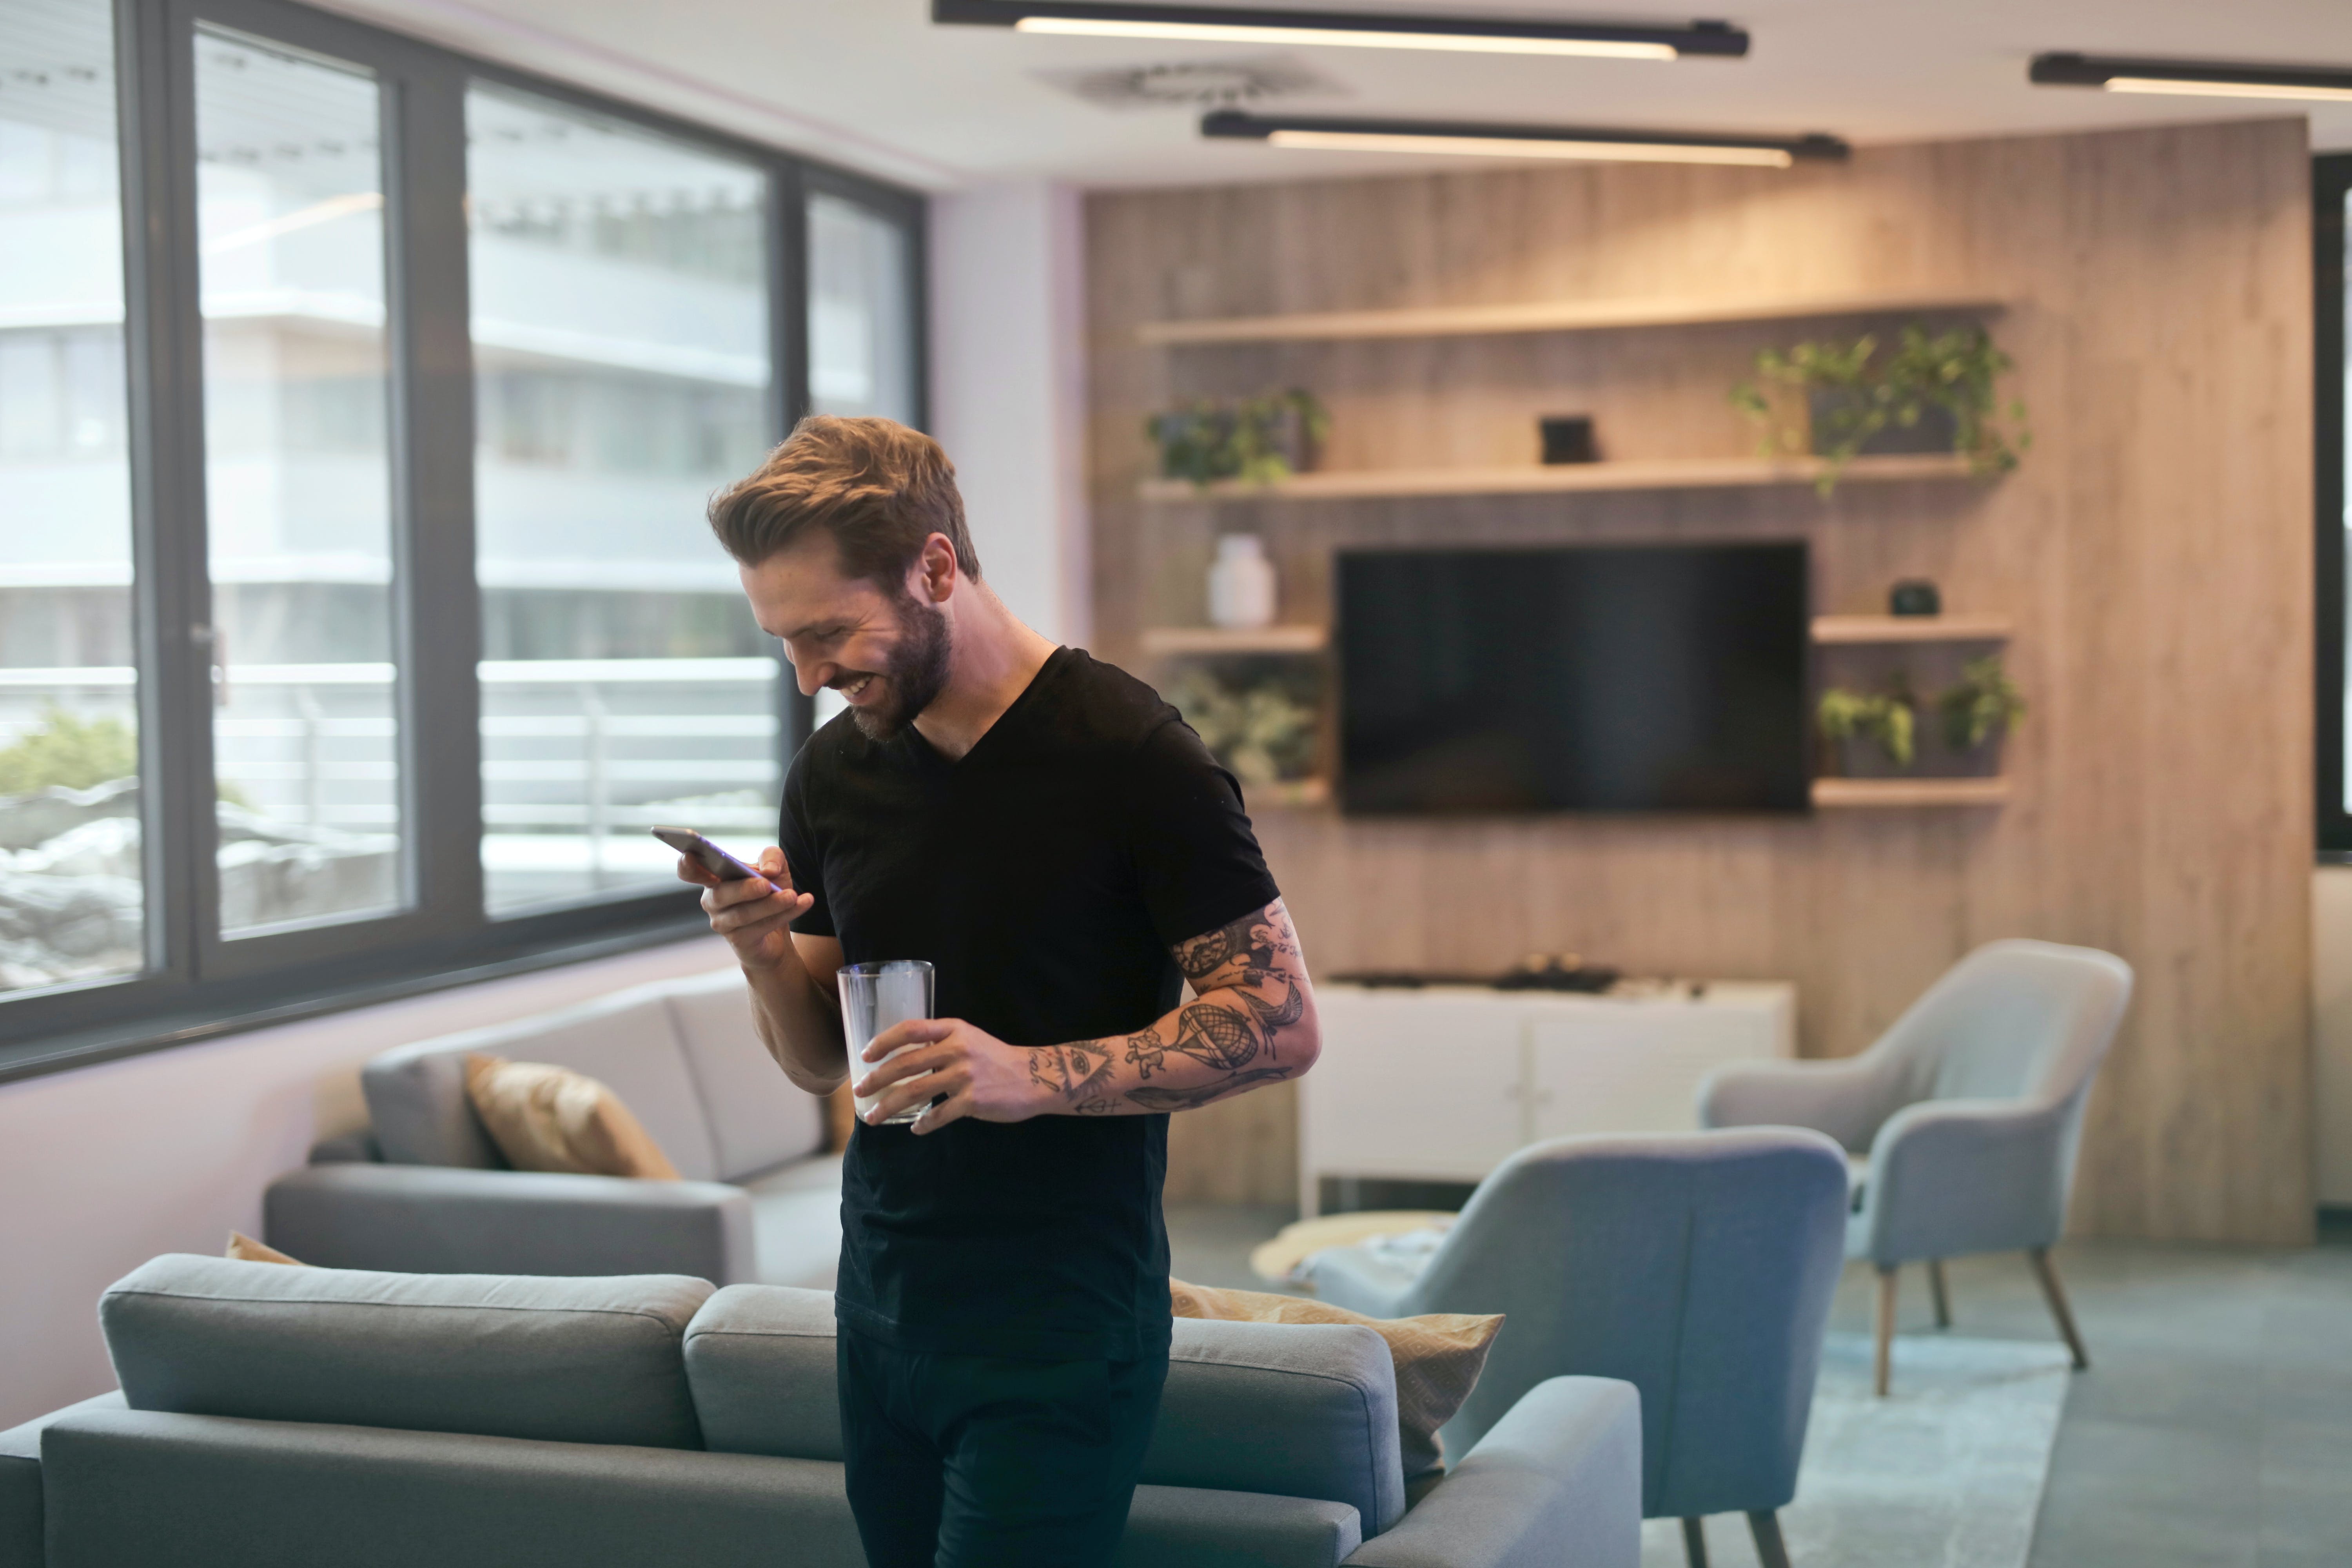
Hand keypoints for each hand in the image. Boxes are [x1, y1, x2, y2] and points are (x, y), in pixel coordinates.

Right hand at [680, 846, 812, 971]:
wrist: (778, 931)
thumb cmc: (768, 893)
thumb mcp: (774, 869)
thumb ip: (772, 858)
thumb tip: (769, 870)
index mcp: (714, 879)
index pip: (690, 871)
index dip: (687, 865)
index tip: (689, 855)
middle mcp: (712, 901)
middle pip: (721, 894)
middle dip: (745, 888)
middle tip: (766, 884)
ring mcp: (722, 924)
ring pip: (743, 914)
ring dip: (771, 904)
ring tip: (792, 896)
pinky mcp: (739, 941)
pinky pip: (761, 927)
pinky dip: (784, 915)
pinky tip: (803, 903)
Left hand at [854, 1017, 1047, 1134]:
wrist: (1035, 1077)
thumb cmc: (997, 1059)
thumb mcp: (970, 1038)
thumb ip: (941, 1043)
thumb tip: (905, 1055)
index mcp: (954, 1030)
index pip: (910, 1029)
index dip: (884, 1041)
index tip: (866, 1055)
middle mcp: (957, 1049)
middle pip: (906, 1064)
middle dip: (876, 1080)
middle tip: (858, 1091)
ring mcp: (965, 1076)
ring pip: (915, 1092)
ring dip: (889, 1106)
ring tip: (873, 1117)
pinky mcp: (973, 1101)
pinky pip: (939, 1116)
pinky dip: (924, 1124)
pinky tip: (916, 1128)